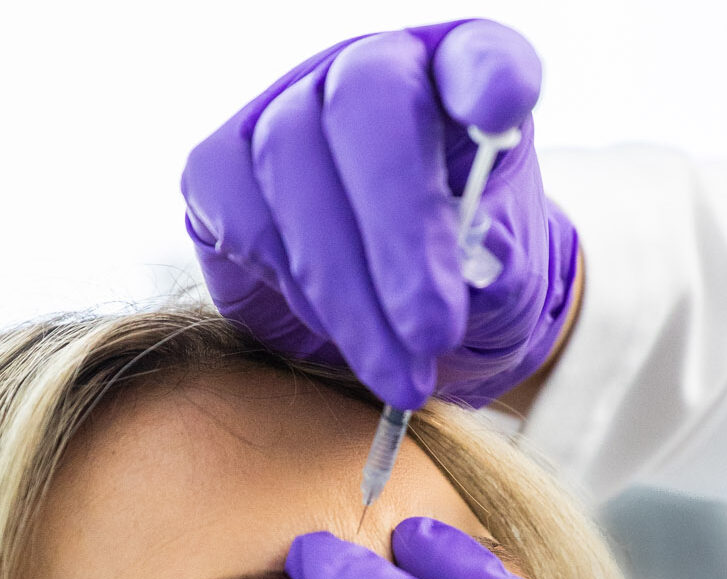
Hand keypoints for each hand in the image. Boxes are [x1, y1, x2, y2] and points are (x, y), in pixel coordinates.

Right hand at [180, 20, 579, 409]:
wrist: (392, 332)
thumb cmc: (462, 295)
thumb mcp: (505, 292)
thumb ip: (504, 270)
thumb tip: (481, 255)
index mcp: (460, 82)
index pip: (480, 55)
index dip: (487, 76)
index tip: (499, 112)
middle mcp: (367, 72)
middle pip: (367, 105)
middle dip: (399, 231)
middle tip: (433, 334)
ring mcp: (284, 111)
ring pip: (293, 167)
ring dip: (348, 291)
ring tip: (398, 375)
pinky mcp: (221, 170)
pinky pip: (243, 216)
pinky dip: (293, 288)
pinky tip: (334, 332)